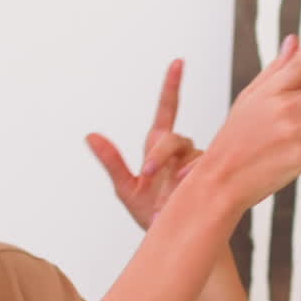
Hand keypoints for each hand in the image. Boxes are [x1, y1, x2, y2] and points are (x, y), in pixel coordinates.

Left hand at [86, 59, 201, 229]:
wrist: (175, 238)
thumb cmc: (150, 214)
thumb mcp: (126, 189)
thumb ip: (110, 161)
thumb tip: (89, 135)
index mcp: (158, 147)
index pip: (167, 109)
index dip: (172, 86)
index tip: (178, 62)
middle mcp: (179, 152)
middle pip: (173, 137)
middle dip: (159, 152)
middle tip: (147, 174)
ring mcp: (197, 163)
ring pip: (188, 153)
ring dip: (173, 168)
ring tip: (167, 191)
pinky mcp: (211, 177)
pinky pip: (204, 169)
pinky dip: (194, 176)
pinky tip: (187, 188)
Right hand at [202, 33, 300, 214]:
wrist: (220, 182)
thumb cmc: (233, 143)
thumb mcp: (249, 99)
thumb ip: (277, 70)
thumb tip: (294, 41)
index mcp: (273, 89)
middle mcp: (286, 105)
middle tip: (296, 114)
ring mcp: (297, 130)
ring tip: (293, 131)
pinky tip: (295, 147)